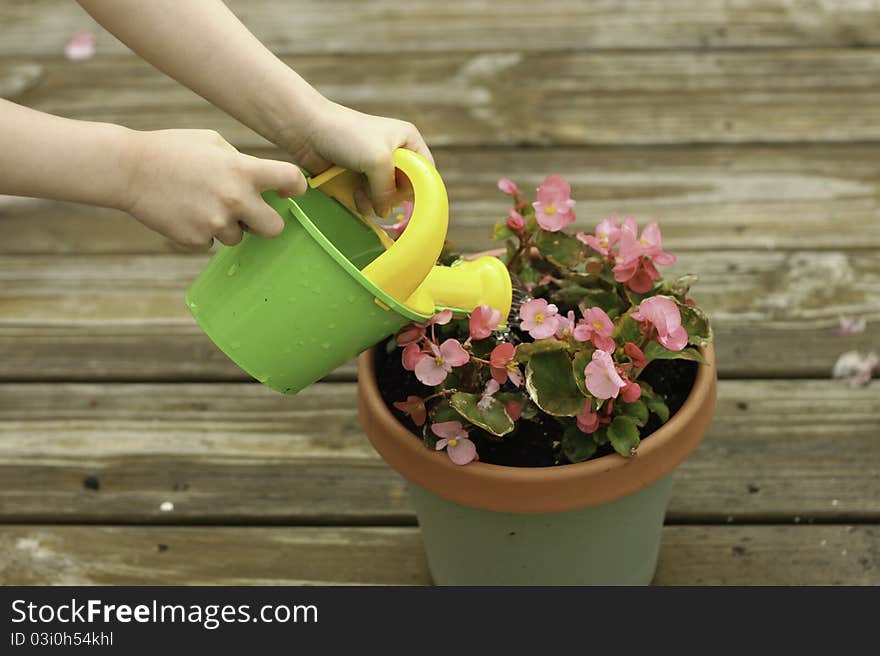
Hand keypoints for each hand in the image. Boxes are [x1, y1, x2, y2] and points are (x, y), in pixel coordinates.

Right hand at [124, 129, 306, 247]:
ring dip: (227, 226)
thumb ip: (242, 163)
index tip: (292, 192)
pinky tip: (184, 212)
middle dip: (267, 223)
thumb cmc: (172, 149)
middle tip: (254, 214)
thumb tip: (264, 181)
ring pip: (237, 238)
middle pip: (275, 228)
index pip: (291, 179)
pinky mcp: (195, 239)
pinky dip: (201, 231)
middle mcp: (235, 200)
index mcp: (243, 170)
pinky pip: (210, 242)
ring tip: (201, 204)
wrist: (128, 169)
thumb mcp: (213, 143)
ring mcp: (215, 223)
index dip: (298, 187)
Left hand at [281, 100, 433, 217]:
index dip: (420, 189)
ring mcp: (376, 166)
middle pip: (407, 189)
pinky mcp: (358, 177)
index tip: (407, 202)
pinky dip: (363, 201)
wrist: (307, 130)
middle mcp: (395, 152)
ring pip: (386, 198)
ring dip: (374, 201)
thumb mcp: (378, 161)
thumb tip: (384, 213)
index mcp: (408, 139)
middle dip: (391, 196)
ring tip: (360, 193)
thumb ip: (388, 190)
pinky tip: (353, 195)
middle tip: (377, 193)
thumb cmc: (346, 136)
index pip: (427, 172)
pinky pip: (369, 199)